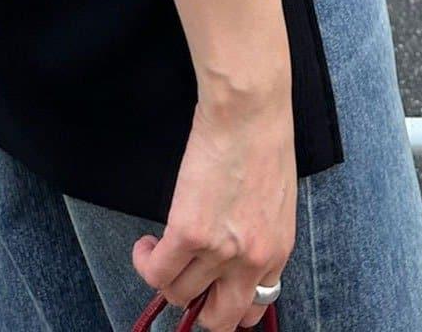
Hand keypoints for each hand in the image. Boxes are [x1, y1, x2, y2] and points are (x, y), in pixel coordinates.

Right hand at [131, 85, 294, 330]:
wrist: (249, 110)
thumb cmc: (265, 137)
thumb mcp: (277, 201)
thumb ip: (260, 233)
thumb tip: (234, 248)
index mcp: (277, 252)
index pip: (253, 309)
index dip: (227, 306)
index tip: (211, 292)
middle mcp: (251, 261)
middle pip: (219, 319)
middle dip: (196, 308)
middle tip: (183, 281)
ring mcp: (220, 251)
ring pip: (180, 294)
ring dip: (164, 278)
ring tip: (159, 251)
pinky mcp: (188, 232)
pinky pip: (156, 272)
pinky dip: (144, 263)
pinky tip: (145, 245)